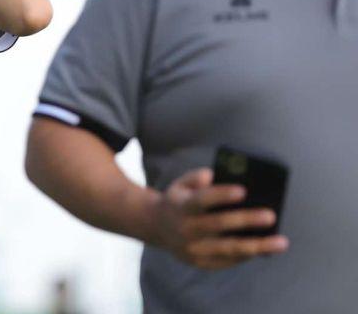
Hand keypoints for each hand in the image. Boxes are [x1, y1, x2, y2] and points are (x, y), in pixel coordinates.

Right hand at [148, 168, 288, 269]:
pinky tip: (265, 249)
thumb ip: (196, 177)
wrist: (157, 228)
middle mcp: (185, 229)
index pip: (202, 200)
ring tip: (281, 242)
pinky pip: (228, 260)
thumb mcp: (180, 184)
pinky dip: (247, 255)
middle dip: (246, 220)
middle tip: (271, 216)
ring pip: (229, 248)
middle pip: (219, 224)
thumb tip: (212, 175)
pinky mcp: (200, 263)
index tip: (244, 190)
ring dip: (257, 246)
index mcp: (181, 206)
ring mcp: (193, 249)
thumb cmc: (179, 201)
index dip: (222, 195)